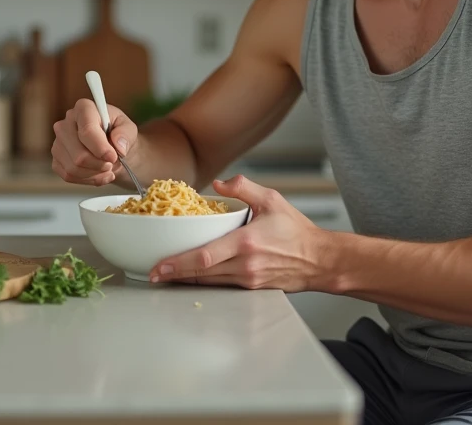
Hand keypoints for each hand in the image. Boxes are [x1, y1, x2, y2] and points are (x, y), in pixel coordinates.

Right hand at [51, 99, 137, 186]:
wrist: (111, 147)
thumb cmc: (118, 133)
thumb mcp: (129, 128)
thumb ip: (126, 134)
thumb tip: (118, 146)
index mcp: (83, 108)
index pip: (87, 130)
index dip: (100, 148)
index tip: (113, 156)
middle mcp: (66, 123)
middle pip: (79, 154)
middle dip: (99, 164)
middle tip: (112, 163)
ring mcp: (58, 143)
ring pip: (73, 168)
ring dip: (95, 174)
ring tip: (108, 169)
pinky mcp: (56, 160)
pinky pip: (69, 176)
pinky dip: (87, 180)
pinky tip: (99, 175)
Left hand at [149, 175, 325, 291]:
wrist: (319, 260)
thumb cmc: (297, 231)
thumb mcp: (272, 199)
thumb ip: (244, 188)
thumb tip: (218, 183)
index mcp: (247, 242)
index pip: (205, 256)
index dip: (178, 263)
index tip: (159, 266)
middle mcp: (245, 265)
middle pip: (201, 274)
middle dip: (174, 274)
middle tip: (152, 273)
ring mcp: (247, 280)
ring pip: (209, 282)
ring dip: (186, 280)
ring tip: (166, 275)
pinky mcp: (251, 288)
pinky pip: (221, 285)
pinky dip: (204, 281)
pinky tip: (192, 277)